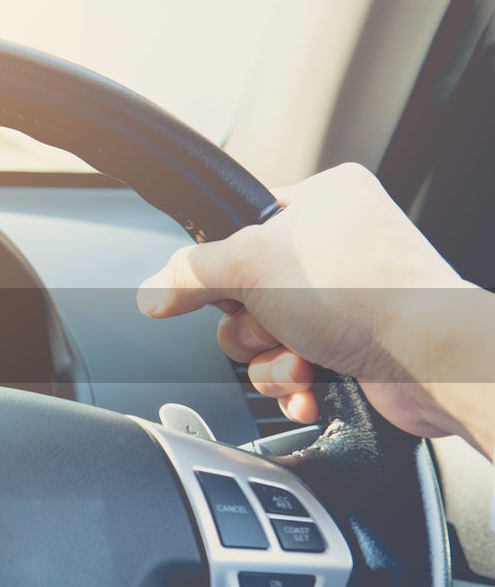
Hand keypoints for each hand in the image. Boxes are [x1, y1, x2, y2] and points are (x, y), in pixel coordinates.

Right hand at [137, 163, 488, 444]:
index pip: (241, 226)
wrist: (434, 361)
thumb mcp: (249, 264)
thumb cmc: (367, 295)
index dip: (223, 265)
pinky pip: (297, 364)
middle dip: (251, 327)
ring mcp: (351, 296)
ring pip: (267, 335)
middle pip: (246, 291)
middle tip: (273, 325)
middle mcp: (340, 243)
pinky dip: (298, 382)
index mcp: (324, 199)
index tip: (217, 290)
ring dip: (272, 361)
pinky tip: (313, 387)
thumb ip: (189, 273)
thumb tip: (153, 291)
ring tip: (302, 362)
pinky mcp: (358, 343)